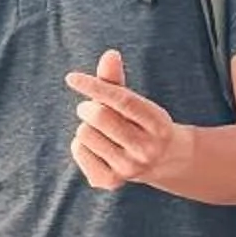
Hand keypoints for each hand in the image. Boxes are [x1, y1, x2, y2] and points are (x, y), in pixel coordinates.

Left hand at [66, 48, 187, 191]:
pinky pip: (78, 150)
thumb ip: (117, 81)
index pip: (122, 100)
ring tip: (101, 132)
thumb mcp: (136, 102)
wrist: (163, 161)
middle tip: (90, 109)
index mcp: (158, 123)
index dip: (95, 86)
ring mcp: (128, 168)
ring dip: (86, 126)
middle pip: (99, 117)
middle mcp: (146, 149)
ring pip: (85, 133)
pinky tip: (97, 148)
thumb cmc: (142, 122)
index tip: (72, 78)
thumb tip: (110, 55)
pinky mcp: (110, 181)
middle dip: (88, 107)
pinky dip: (81, 144)